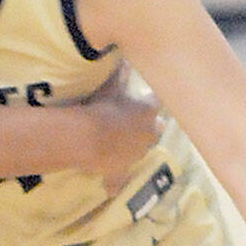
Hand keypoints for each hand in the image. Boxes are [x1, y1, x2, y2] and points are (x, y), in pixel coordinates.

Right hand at [81, 68, 164, 191]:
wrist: (89, 137)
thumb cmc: (102, 106)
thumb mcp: (109, 84)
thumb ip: (119, 71)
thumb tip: (125, 56)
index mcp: (148, 111)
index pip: (156, 103)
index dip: (149, 100)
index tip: (143, 98)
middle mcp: (149, 133)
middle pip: (155, 128)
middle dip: (148, 125)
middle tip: (133, 121)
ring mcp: (136, 153)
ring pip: (141, 149)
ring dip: (133, 145)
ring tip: (119, 141)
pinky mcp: (121, 169)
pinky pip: (119, 179)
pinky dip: (115, 182)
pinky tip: (112, 189)